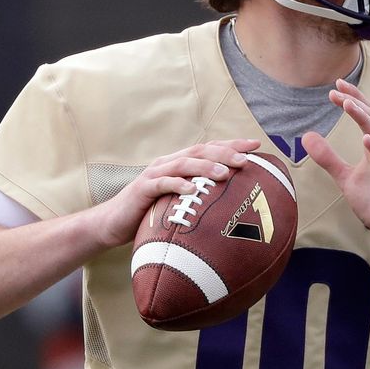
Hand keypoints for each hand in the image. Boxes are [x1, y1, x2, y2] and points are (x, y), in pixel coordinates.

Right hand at [88, 139, 259, 247]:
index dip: (232, 145)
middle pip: (200, 151)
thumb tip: (232, 205)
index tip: (256, 146)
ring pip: (184, 164)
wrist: (113, 223)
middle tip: (247, 160)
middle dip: (225, 153)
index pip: (209, 149)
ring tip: (225, 173)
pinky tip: (193, 190)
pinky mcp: (143, 189)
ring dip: (206, 167)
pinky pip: (162, 184)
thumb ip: (199, 198)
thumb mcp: (178, 204)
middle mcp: (168, 164)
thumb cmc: (149, 214)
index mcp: (179, 165)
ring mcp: (154, 174)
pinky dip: (178, 185)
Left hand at [303, 79, 369, 244]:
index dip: (353, 100)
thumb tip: (307, 137)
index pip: (366, 116)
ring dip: (364, 120)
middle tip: (337, 90)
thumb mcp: (345, 178)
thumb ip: (328, 158)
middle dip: (355, 103)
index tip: (335, 87)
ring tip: (348, 105)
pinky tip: (365, 138)